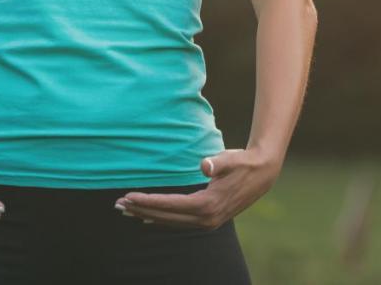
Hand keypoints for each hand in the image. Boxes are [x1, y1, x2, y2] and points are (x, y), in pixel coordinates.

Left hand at [113, 147, 279, 229]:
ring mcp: (207, 222)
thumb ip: (217, 162)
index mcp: (207, 205)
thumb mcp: (230, 158)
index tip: (128, 197)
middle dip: (141, 211)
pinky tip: (147, 219)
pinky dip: (161, 220)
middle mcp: (205, 219)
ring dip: (148, 216)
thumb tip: (204, 165)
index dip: (147, 202)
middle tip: (118, 205)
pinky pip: (179, 223)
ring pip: (170, 222)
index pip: (169, 205)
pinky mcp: (208, 220)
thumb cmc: (243, 162)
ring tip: (127, 211)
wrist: (263, 174)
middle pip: (166, 217)